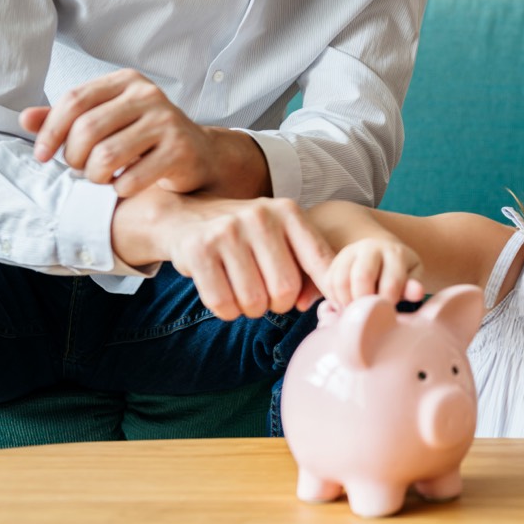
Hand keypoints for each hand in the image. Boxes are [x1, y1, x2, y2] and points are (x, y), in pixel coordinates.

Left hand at [19, 68, 216, 197]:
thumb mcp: (108, 121)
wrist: (199, 154)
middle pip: (87, 129)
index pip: (74, 100)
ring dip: (94, 176)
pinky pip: (133, 178)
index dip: (50, 131)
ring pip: (106, 156)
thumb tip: (26, 119)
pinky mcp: (180, 151)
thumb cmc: (145, 138)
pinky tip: (124, 187)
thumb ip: (68, 118)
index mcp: (127, 81)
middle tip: (78, 169)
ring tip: (100, 178)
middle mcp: (149, 95)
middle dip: (73, 157)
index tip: (41, 155)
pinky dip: (120, 189)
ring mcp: (167, 122)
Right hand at [119, 193, 335, 320]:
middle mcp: (260, 216)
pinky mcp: (199, 250)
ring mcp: (227, 231)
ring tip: (244, 293)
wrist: (186, 216)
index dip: (330, 289)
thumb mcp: (281, 239)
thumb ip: (308, 270)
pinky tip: (225, 295)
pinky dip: (227, 311)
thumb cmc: (246, 237)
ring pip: (254, 301)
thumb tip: (308, 304)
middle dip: (278, 304)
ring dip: (251, 310)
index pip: (320, 260)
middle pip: (285, 289)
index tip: (338, 307)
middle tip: (267, 296)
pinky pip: (223, 303)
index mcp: (288, 212)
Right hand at [318, 238, 424, 309]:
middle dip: (365, 302)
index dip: (388, 303)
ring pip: (341, 280)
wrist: (381, 253)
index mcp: (395, 252)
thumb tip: (417, 293)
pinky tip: (346, 306)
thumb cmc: (400, 272)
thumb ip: (413, 286)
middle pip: (362, 277)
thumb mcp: (412, 276)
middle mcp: (370, 247)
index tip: (387, 314)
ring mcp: (349, 252)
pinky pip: (329, 282)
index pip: (391, 282)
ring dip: (347, 302)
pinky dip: (335, 299)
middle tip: (368, 315)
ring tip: (356, 312)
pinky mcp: (335, 260)